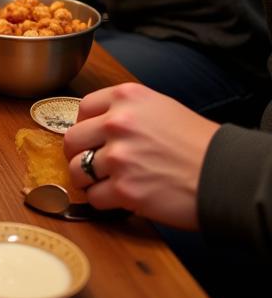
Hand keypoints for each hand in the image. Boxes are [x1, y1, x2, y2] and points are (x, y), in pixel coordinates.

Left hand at [64, 82, 218, 228]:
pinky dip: (103, 201)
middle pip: (72, 140)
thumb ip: (125, 111)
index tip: (90, 138)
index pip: (81, 108)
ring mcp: (119, 156)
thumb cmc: (197, 142)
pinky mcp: (125, 189)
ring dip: (88, 180)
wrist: (226, 174)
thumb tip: (96, 126)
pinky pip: (94, 197)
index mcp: (125, 97)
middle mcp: (117, 122)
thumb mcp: (159, 107)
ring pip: (77, 170)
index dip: (85, 127)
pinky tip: (119, 198)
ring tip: (105, 183)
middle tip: (89, 164)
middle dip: (78, 154)